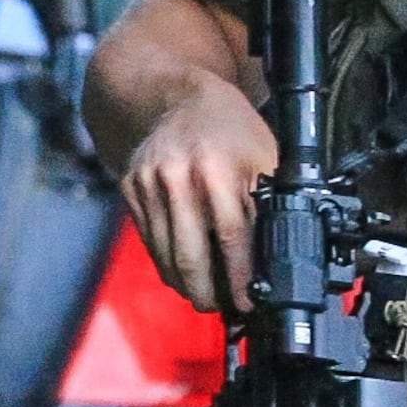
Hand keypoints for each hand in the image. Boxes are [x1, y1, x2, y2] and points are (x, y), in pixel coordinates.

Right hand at [119, 76, 276, 310]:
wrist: (177, 98)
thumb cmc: (230, 129)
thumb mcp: (264, 157)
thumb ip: (269, 201)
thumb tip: (276, 257)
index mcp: (219, 167)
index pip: (233, 237)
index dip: (240, 277)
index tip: (249, 301)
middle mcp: (180, 176)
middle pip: (191, 255)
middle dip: (208, 292)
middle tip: (222, 308)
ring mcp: (150, 183)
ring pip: (166, 254)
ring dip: (186, 283)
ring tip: (204, 296)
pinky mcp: (130, 189)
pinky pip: (149, 241)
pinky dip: (166, 263)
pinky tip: (182, 272)